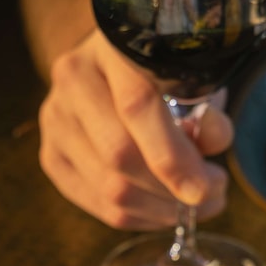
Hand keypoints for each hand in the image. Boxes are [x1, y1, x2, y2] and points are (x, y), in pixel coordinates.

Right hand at [38, 30, 233, 229]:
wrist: (114, 69)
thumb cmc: (164, 76)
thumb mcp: (194, 81)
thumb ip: (208, 114)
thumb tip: (212, 144)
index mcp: (110, 47)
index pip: (137, 106)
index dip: (174, 155)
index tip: (210, 187)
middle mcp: (72, 80)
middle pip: (119, 154)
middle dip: (173, 189)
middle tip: (213, 197)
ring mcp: (55, 120)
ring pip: (109, 189)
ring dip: (161, 210)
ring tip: (195, 205)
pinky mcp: (51, 156)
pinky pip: (98, 205)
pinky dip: (141, 217)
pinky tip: (164, 209)